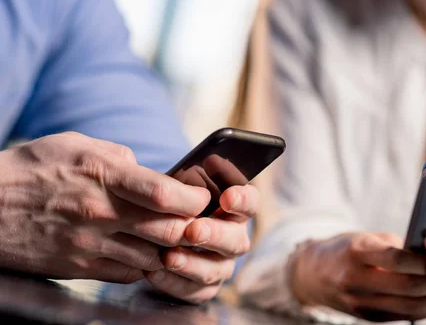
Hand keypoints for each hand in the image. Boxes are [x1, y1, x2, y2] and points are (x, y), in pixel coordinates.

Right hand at [0, 132, 211, 282]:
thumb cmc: (31, 168)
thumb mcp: (75, 144)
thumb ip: (118, 156)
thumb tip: (149, 171)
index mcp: (101, 175)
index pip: (163, 194)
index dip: (193, 199)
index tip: (200, 197)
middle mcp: (99, 212)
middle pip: (167, 230)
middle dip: (191, 226)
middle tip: (194, 219)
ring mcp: (88, 244)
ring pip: (153, 256)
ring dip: (170, 248)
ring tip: (171, 235)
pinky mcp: (78, 267)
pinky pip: (129, 273)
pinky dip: (145, 264)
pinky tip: (144, 250)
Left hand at [144, 183, 258, 302]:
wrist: (148, 226)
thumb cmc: (171, 199)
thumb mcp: (181, 182)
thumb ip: (195, 175)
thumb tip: (210, 161)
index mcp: (234, 208)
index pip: (250, 202)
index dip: (242, 200)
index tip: (227, 197)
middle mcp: (233, 237)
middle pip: (236, 240)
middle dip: (214, 235)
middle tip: (193, 230)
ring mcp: (220, 264)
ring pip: (216, 270)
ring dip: (192, 264)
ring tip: (168, 256)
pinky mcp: (201, 287)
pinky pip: (194, 291)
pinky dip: (173, 283)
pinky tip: (153, 271)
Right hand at [289, 232, 425, 321]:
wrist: (313, 275)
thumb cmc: (346, 249)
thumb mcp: (364, 238)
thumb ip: (395, 245)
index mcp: (354, 253)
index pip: (395, 258)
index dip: (422, 257)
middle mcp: (355, 280)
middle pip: (406, 286)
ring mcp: (360, 303)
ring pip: (409, 306)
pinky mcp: (367, 317)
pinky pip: (403, 315)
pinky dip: (425, 309)